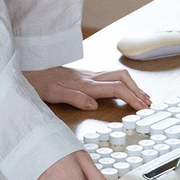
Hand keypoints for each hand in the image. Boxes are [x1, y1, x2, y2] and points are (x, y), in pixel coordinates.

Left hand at [22, 66, 150, 110]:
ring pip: (118, 75)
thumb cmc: (41, 84)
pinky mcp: (86, 76)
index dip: (132, 97)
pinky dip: (123, 84)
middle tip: (148, 105)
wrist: (30, 71)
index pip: (116, 88)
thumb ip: (74, 98)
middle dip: (138, 90)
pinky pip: (111, 77)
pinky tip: (124, 91)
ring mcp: (89, 75)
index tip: (143, 108)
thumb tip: (93, 105)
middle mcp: (90, 77)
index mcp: (86, 84)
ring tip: (143, 98)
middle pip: (122, 78)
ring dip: (133, 86)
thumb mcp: (53, 94)